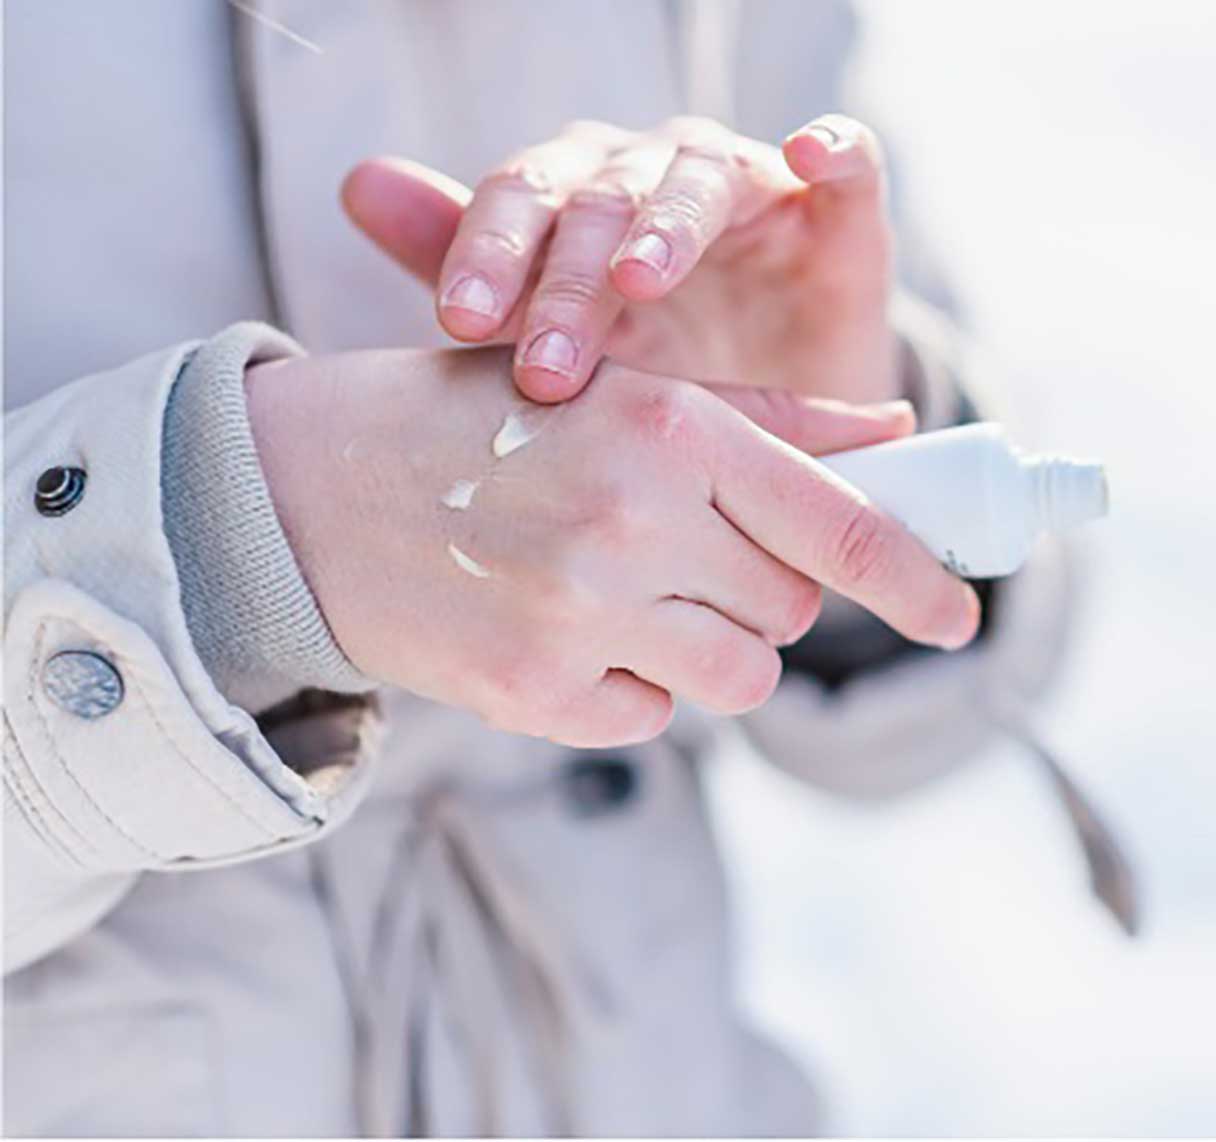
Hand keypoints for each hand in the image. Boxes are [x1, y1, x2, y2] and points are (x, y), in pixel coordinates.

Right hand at [245, 349, 977, 746]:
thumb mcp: (611, 388)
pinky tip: (560, 630)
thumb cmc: (472, 423)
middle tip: (688, 555)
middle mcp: (631, 522)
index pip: (835, 524)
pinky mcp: (533, 693)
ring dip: (707, 645)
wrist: (309, 490)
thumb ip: (763, 416)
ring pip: (735, 674)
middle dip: (761, 587)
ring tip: (625, 595)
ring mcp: (579, 617)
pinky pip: (648, 715)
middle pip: (789, 607)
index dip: (914, 578)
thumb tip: (888, 430)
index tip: (958, 619)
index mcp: (665, 429)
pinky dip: (628, 684)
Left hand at [342, 114, 896, 403]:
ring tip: (638, 279)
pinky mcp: (836, 214)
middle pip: (602, 201)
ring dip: (668, 221)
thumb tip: (357, 183)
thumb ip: (467, 269)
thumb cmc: (650, 368)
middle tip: (543, 364)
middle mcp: (656, 179)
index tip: (458, 321)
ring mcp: (747, 190)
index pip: (522, 202)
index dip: (490, 251)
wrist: (766, 413)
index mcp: (580, 201)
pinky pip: (845, 164)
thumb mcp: (555, 337)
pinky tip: (805, 153)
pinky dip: (831, 149)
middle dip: (567, 281)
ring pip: (701, 176)